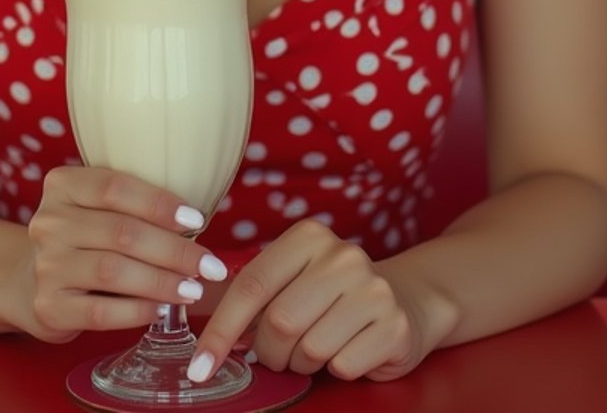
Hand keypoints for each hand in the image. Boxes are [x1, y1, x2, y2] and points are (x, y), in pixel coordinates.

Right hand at [0, 165, 227, 342]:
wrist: (28, 281)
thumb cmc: (82, 237)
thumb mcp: (94, 207)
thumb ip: (130, 203)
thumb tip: (197, 219)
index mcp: (62, 185)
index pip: (115, 187)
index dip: (159, 203)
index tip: (198, 220)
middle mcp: (48, 222)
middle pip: (121, 232)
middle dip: (173, 250)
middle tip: (210, 265)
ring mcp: (45, 265)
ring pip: (113, 271)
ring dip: (161, 281)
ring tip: (193, 289)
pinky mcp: (48, 307)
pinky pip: (100, 310)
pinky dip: (136, 310)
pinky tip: (161, 309)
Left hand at [186, 220, 435, 383]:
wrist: (407, 299)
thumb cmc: (333, 296)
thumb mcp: (296, 279)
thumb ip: (256, 296)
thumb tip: (206, 331)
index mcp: (309, 237)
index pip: (251, 285)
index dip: (221, 330)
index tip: (200, 366)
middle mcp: (342, 256)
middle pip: (279, 323)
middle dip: (271, 352)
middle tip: (280, 354)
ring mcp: (372, 289)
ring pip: (309, 348)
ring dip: (303, 363)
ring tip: (319, 347)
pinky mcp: (393, 325)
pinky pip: (341, 365)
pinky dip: (336, 368)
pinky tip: (348, 349)